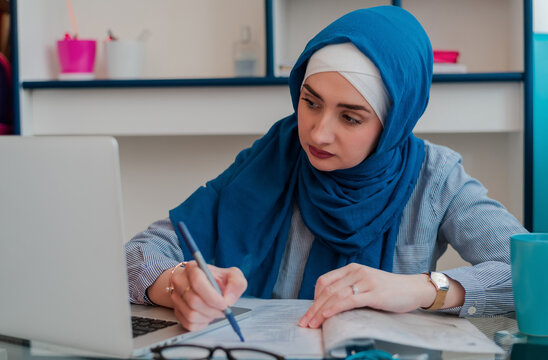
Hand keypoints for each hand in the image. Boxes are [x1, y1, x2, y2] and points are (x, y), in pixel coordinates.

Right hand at [169, 261, 246, 330]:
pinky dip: (202, 324)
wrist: (203, 284)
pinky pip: (188, 324)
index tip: (224, 304)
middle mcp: (180, 281)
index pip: (198, 282)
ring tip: (216, 312)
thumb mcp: (232, 275)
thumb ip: (236, 283)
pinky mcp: (176, 310)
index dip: (212, 297)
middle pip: (194, 301)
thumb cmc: (217, 279)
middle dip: (213, 310)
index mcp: (193, 268)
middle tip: (223, 311)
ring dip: (208, 317)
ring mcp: (176, 296)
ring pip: (191, 314)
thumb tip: (229, 300)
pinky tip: (207, 317)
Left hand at [298, 263, 436, 328]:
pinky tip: (326, 316)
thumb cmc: (390, 290)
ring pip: (334, 295)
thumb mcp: (366, 284)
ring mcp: (365, 281)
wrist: (414, 288)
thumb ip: (350, 288)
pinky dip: (334, 308)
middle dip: (312, 308)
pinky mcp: (374, 293)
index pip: (324, 281)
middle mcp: (356, 272)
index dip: (314, 297)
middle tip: (304, 322)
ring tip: (312, 324)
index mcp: (352, 268)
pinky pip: (348, 300)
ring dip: (319, 311)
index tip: (310, 311)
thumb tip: (330, 304)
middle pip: (327, 289)